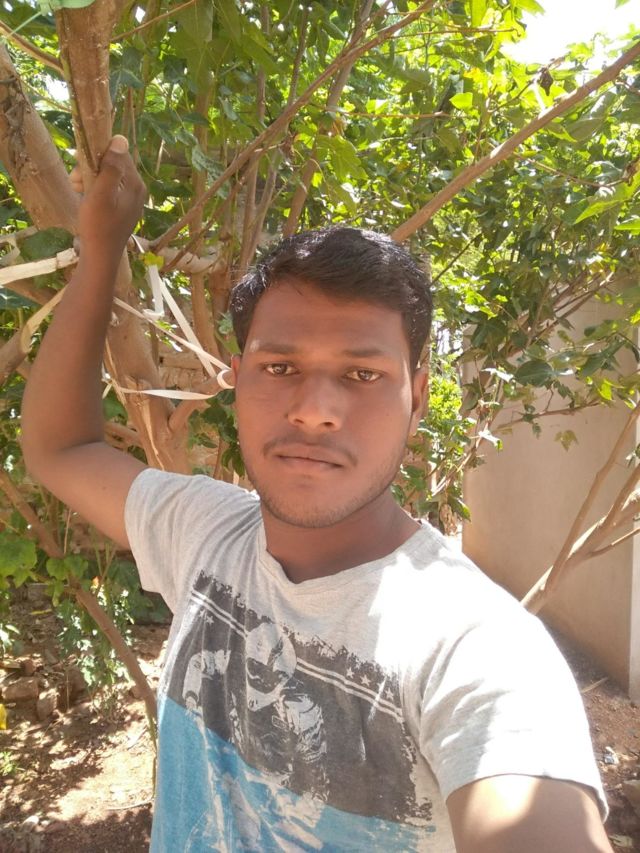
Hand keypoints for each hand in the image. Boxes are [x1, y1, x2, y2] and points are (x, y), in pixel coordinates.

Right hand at [71, 135, 146, 260]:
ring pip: (108, 178)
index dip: (98, 155)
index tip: (81, 166)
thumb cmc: (98, 225)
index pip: (118, 154)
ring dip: (90, 180)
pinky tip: (84, 199)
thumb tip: (120, 140)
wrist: (100, 256)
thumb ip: (111, 167)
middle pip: (113, 166)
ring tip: (77, 190)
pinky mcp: (123, 210)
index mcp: (135, 184)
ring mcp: (131, 201)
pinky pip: (108, 191)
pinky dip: (95, 192)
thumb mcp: (101, 193)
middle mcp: (137, 190)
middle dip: (91, 169)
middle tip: (75, 181)